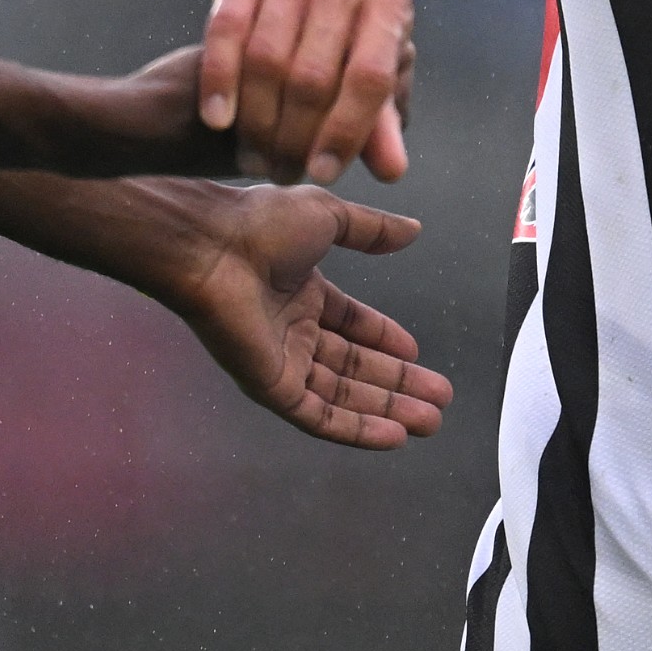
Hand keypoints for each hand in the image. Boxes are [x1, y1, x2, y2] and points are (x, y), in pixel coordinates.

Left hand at [153, 184, 451, 449]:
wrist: (213, 249)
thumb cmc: (258, 224)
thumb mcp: (329, 215)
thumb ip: (372, 229)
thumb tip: (412, 230)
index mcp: (302, 290)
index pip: (352, 325)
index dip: (385, 340)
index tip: (417, 353)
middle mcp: (293, 329)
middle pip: (355, 367)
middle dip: (398, 384)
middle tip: (438, 400)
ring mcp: (282, 361)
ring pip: (344, 395)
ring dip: (388, 410)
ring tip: (429, 421)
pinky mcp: (271, 386)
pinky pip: (319, 416)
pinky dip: (356, 429)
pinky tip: (393, 435)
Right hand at [200, 0, 414, 186]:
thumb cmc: (348, 4)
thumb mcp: (374, 45)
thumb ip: (380, 111)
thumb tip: (391, 171)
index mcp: (387, 3)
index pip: (368, 79)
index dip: (346, 132)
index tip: (322, 172)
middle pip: (313, 78)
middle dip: (293, 137)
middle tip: (281, 171)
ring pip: (267, 60)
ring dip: (256, 120)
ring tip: (252, 157)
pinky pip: (225, 32)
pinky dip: (220, 81)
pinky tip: (219, 121)